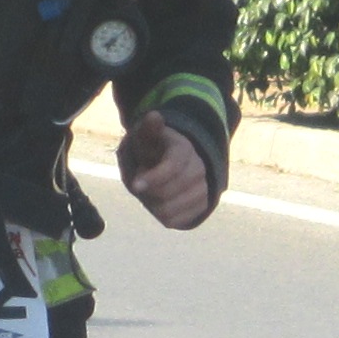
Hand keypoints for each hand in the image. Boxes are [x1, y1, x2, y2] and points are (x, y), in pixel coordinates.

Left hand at [120, 113, 215, 228]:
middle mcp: (199, 169)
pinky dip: (163, 216)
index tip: (135, 186)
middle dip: (149, 193)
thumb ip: (148, 129)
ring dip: (153, 206)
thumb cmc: (153, 150)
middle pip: (169, 192)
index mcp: (184, 150)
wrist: (172, 165)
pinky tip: (160, 204)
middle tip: (140, 186)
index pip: (172, 168)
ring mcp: (203, 188)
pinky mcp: (202, 206)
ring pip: (171, 209)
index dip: (153, 178)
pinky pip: (176, 221)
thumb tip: (154, 116)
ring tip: (150, 194)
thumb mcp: (146, 137)